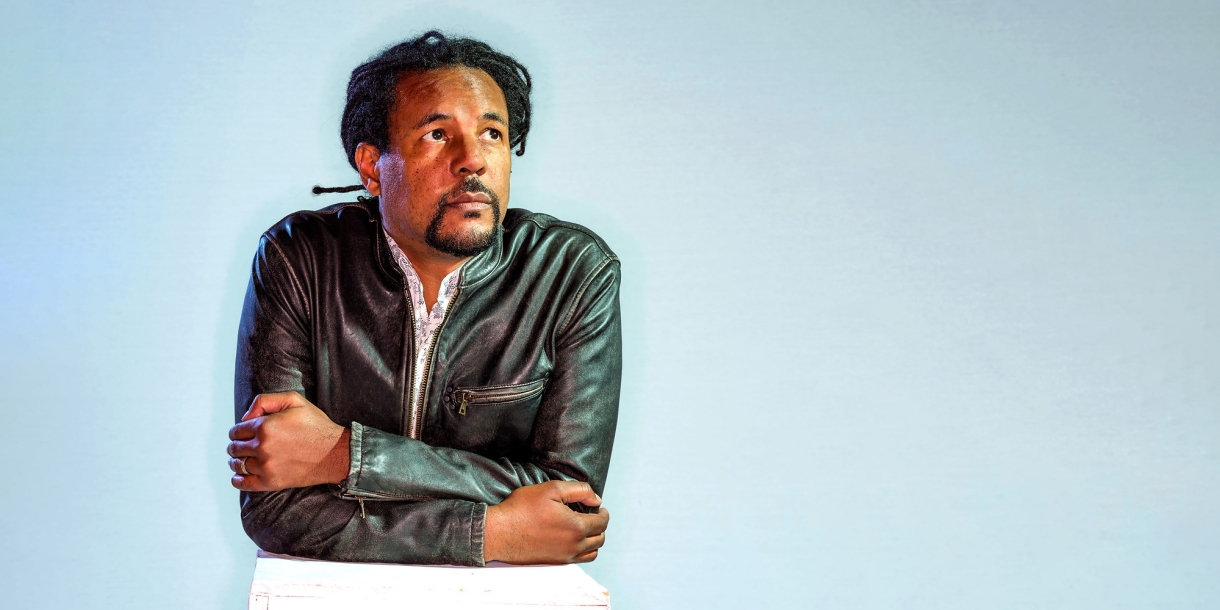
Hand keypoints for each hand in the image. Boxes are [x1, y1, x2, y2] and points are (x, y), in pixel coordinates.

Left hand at [227, 391, 349, 491]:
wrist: (336, 453)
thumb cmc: (316, 426)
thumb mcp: (294, 400)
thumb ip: (264, 401)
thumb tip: (245, 417)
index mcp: (265, 426)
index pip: (236, 431)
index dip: (239, 431)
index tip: (244, 433)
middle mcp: (262, 447)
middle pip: (234, 448)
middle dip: (237, 445)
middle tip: (244, 445)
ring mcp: (266, 467)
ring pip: (237, 464)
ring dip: (236, 461)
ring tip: (243, 459)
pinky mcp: (271, 482)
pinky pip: (243, 483)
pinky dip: (237, 479)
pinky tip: (240, 475)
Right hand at [484, 480, 609, 563]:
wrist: (498, 532)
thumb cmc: (521, 509)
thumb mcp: (551, 489)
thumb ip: (579, 491)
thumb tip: (596, 499)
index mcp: (576, 527)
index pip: (602, 523)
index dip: (604, 513)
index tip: (599, 507)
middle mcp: (573, 546)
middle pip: (600, 539)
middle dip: (601, 526)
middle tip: (593, 516)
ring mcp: (563, 557)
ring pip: (591, 553)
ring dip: (594, 541)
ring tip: (585, 528)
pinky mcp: (554, 562)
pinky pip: (577, 560)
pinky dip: (582, 551)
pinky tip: (572, 539)